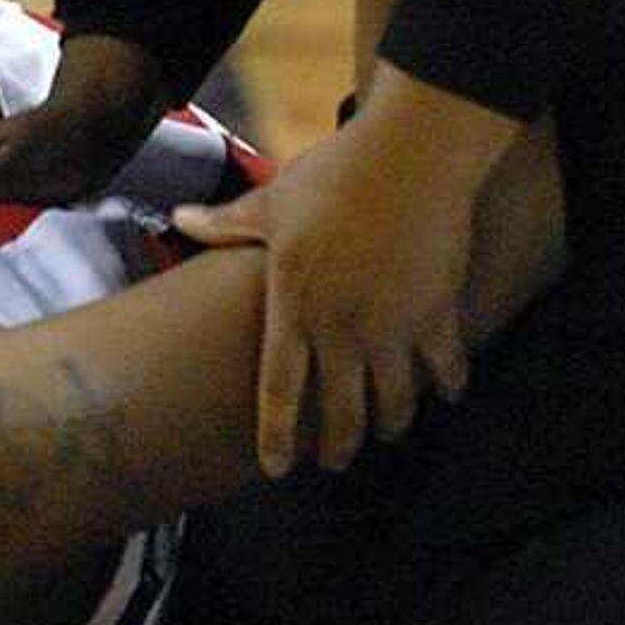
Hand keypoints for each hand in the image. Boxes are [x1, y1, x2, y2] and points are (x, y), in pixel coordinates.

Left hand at [172, 114, 492, 473]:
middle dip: (338, 447)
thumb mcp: (272, 201)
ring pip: (394, 402)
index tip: (276, 469)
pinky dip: (446, 386)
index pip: (279, 389)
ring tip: (387, 433)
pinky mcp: (437, 314)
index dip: (277, 435)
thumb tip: (178, 219)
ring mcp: (393, 326)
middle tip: (335, 464)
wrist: (409, 156)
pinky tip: (443, 394)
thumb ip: (227, 224)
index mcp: (296, 305)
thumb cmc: (334, 174)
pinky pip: (445, 369)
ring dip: (390, 425)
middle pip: (340, 412)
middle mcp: (343, 327)